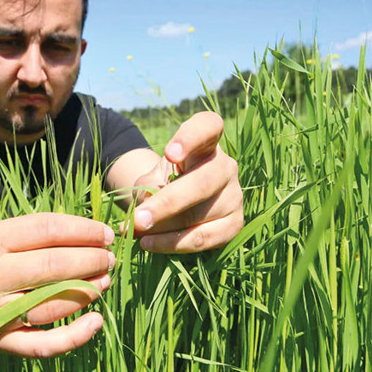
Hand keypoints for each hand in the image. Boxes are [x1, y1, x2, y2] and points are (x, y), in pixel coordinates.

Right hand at [0, 213, 114, 357]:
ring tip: (105, 280)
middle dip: (92, 260)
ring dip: (89, 291)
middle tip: (109, 258)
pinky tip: (96, 322)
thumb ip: (37, 231)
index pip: (48, 230)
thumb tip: (92, 235)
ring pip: (54, 303)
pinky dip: (74, 337)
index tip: (106, 234)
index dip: (85, 231)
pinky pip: (42, 345)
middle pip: (54, 266)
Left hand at [129, 111, 242, 252]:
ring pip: (199, 215)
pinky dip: (174, 244)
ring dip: (163, 229)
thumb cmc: (163, 182)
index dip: (191, 138)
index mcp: (206, 142)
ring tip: (136, 233)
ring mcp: (234, 195)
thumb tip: (139, 218)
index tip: (169, 153)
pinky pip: (204, 238)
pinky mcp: (235, 223)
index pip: (208, 127)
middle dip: (167, 203)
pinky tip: (150, 245)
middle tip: (138, 219)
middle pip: (202, 182)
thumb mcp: (151, 178)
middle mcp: (226, 166)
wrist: (179, 205)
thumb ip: (145, 190)